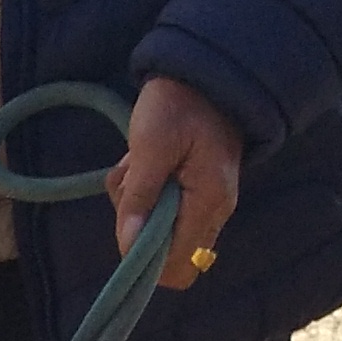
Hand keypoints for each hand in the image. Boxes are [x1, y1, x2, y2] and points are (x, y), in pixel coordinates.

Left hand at [110, 75, 244, 289]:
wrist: (202, 73)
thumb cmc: (177, 104)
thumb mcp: (150, 147)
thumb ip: (139, 199)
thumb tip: (129, 247)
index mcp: (208, 203)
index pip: (177, 267)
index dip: (144, 259)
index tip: (127, 224)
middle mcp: (214, 212)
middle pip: (165, 253)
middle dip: (137, 227)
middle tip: (133, 184)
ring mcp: (205, 203)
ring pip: (158, 231)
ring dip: (136, 204)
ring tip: (137, 164)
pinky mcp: (193, 192)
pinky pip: (161, 209)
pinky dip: (143, 192)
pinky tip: (142, 162)